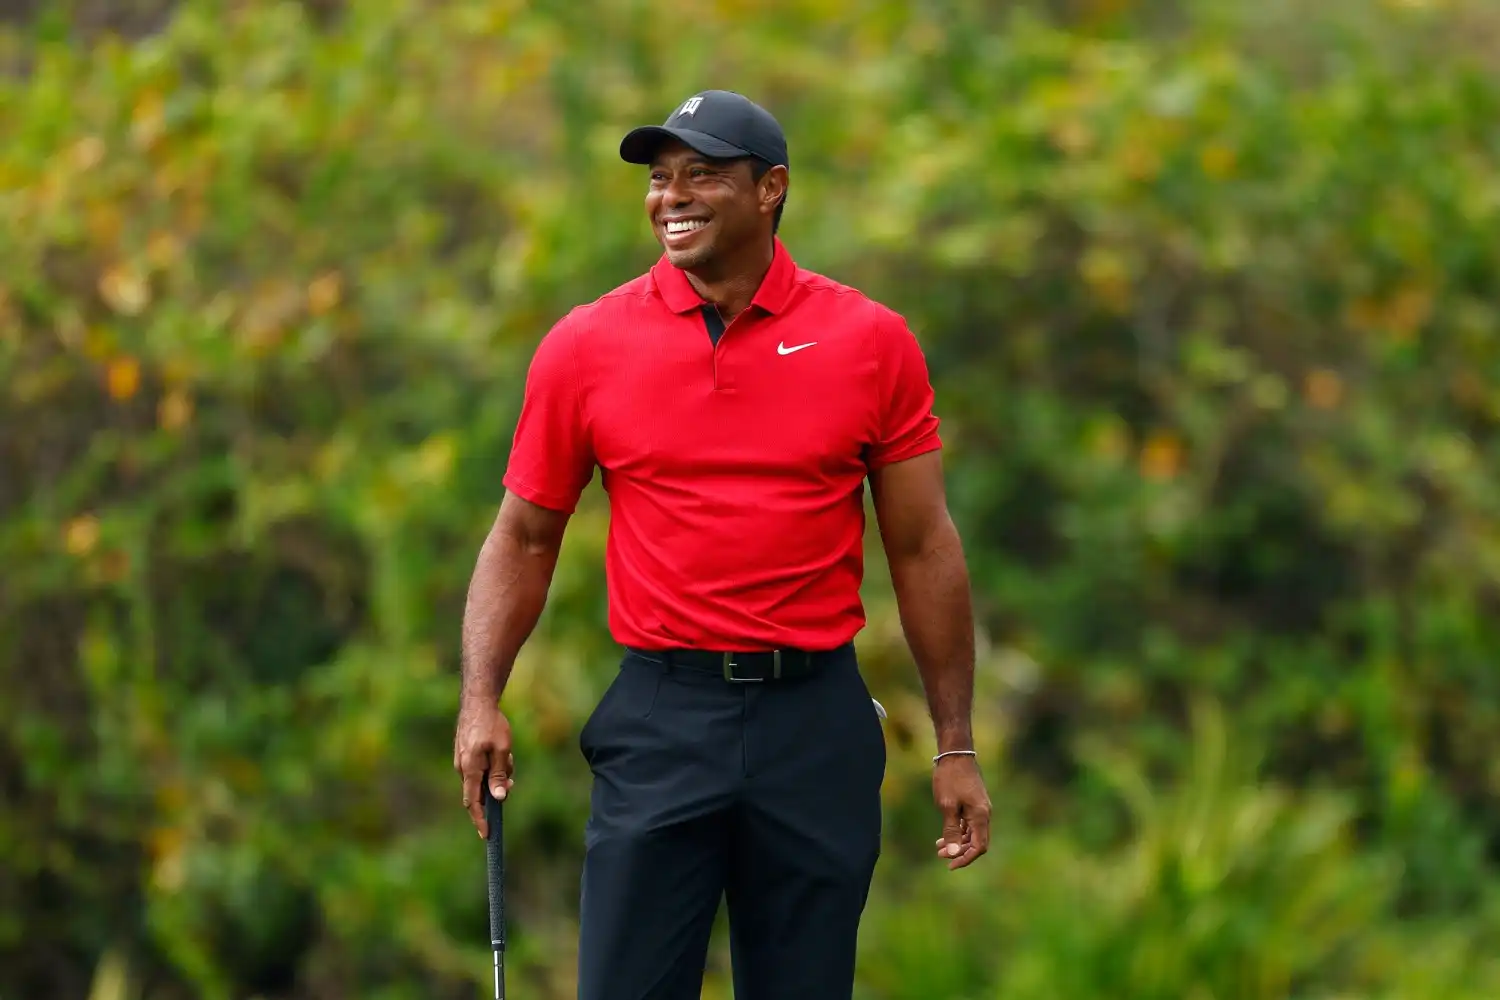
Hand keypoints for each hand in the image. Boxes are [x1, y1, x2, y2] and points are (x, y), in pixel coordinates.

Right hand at [453, 703, 514, 838]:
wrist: (477, 702)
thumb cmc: (492, 725)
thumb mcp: (502, 750)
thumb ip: (499, 775)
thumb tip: (499, 798)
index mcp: (470, 769)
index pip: (473, 803)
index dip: (480, 820)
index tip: (487, 834)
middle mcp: (462, 768)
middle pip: (479, 792)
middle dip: (495, 790)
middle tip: (509, 778)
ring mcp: (461, 761)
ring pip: (481, 779)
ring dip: (496, 774)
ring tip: (507, 757)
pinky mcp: (464, 754)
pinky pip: (479, 769)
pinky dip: (490, 766)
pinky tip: (500, 751)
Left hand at [933, 754, 990, 869]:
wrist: (955, 754)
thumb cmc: (950, 778)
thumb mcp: (947, 806)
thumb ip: (951, 831)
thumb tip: (954, 853)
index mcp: (981, 816)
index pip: (979, 847)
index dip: (966, 859)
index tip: (950, 865)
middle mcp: (984, 814)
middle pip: (977, 842)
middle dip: (960, 852)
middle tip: (941, 855)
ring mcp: (980, 808)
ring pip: (972, 833)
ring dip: (958, 842)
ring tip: (939, 847)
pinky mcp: (974, 803)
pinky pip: (969, 824)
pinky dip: (959, 831)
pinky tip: (945, 834)